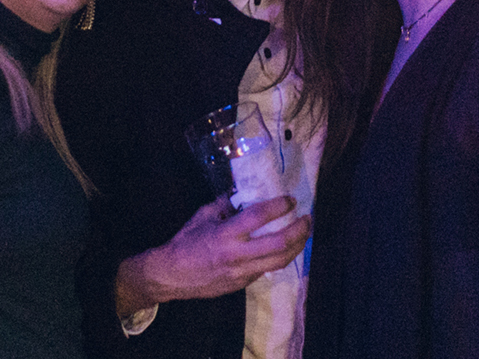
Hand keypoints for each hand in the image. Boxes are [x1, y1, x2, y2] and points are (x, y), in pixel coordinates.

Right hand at [114, 195, 310, 316]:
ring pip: (280, 261)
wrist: (171, 276)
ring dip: (297, 247)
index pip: (259, 217)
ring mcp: (242, 272)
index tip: (290, 199)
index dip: (279, 206)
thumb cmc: (185, 242)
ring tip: (304, 235)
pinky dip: (280, 258)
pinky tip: (284, 248)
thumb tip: (241, 194)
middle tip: (307, 219)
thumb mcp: (202, 216)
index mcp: (226, 234)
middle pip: (279, 244)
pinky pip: (267, 269)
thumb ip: (223, 205)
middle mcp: (238, 254)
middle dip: (299, 230)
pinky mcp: (243, 284)